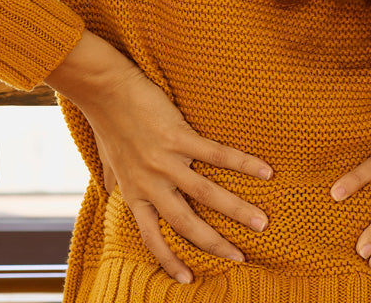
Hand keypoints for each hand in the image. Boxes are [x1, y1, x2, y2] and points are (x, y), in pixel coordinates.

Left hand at [47, 32, 272, 283]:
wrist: (105, 90)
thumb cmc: (108, 122)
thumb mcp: (109, 160)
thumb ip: (116, 178)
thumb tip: (110, 186)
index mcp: (134, 193)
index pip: (152, 236)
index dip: (169, 260)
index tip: (189, 280)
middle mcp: (150, 183)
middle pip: (186, 223)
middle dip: (216, 244)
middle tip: (241, 258)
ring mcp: (165, 161)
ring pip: (206, 195)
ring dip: (237, 211)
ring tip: (262, 223)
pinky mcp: (178, 137)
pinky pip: (216, 155)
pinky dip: (243, 164)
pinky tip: (265, 172)